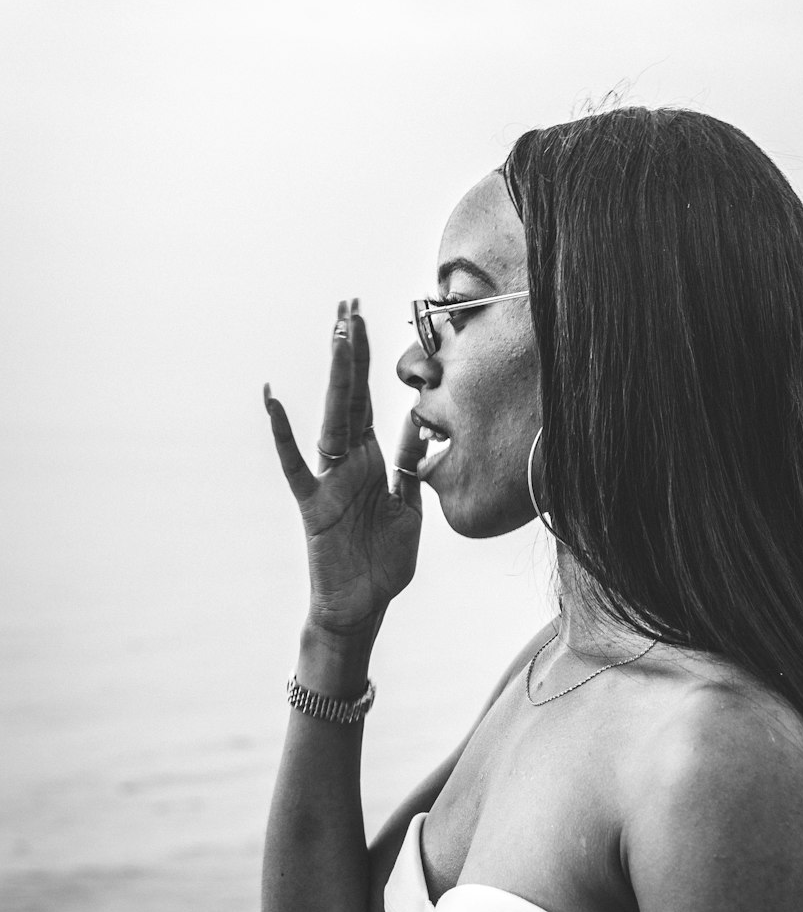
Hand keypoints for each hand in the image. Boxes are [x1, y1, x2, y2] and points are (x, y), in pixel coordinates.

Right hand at [264, 299, 425, 636]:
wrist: (362, 607)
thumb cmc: (382, 563)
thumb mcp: (408, 508)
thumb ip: (410, 467)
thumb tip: (421, 424)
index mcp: (371, 460)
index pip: (368, 399)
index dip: (367, 361)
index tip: (364, 318)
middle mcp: (347, 462)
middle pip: (349, 396)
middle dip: (350, 351)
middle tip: (348, 304)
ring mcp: (328, 480)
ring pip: (332, 417)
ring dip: (336, 375)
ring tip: (336, 332)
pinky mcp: (314, 505)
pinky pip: (295, 465)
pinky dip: (283, 434)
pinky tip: (273, 399)